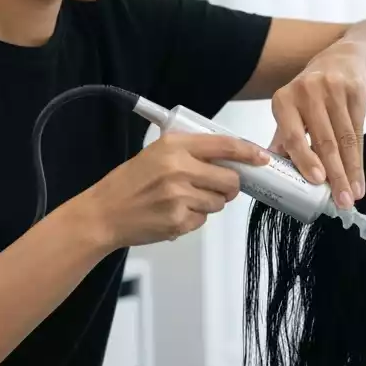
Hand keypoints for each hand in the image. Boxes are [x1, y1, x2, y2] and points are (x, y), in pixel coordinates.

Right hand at [77, 132, 268, 249]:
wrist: (104, 213)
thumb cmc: (129, 183)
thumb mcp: (156, 153)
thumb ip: (190, 152)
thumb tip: (229, 158)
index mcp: (174, 146)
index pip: (224, 145)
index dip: (248, 151)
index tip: (261, 158)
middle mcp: (179, 168)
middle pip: (230, 178)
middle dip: (229, 185)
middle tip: (216, 187)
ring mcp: (180, 196)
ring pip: (219, 202)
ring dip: (209, 203)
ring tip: (183, 200)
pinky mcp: (179, 220)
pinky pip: (203, 220)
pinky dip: (194, 218)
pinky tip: (173, 213)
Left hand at [270, 42, 365, 209]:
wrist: (342, 59)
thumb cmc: (310, 94)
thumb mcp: (291, 110)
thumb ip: (283, 139)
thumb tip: (270, 172)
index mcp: (284, 99)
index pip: (293, 135)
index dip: (306, 159)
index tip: (317, 182)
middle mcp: (307, 91)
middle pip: (324, 140)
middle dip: (334, 175)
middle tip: (341, 201)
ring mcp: (334, 89)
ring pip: (344, 139)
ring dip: (350, 171)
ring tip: (352, 196)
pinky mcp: (356, 91)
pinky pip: (359, 131)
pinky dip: (359, 158)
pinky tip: (359, 177)